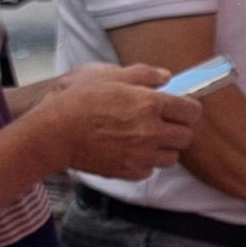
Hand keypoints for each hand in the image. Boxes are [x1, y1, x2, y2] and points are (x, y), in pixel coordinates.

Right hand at [16, 61, 193, 179]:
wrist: (54, 132)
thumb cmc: (78, 99)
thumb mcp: (109, 74)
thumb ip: (143, 74)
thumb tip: (166, 77)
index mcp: (149, 104)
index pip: (191, 111)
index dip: (189, 108)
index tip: (182, 107)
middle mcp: (151, 132)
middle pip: (187, 136)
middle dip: (179, 128)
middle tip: (165, 122)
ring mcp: (141, 155)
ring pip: (172, 157)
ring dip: (165, 147)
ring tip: (147, 137)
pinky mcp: (128, 172)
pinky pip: (150, 170)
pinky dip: (145, 162)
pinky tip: (131, 150)